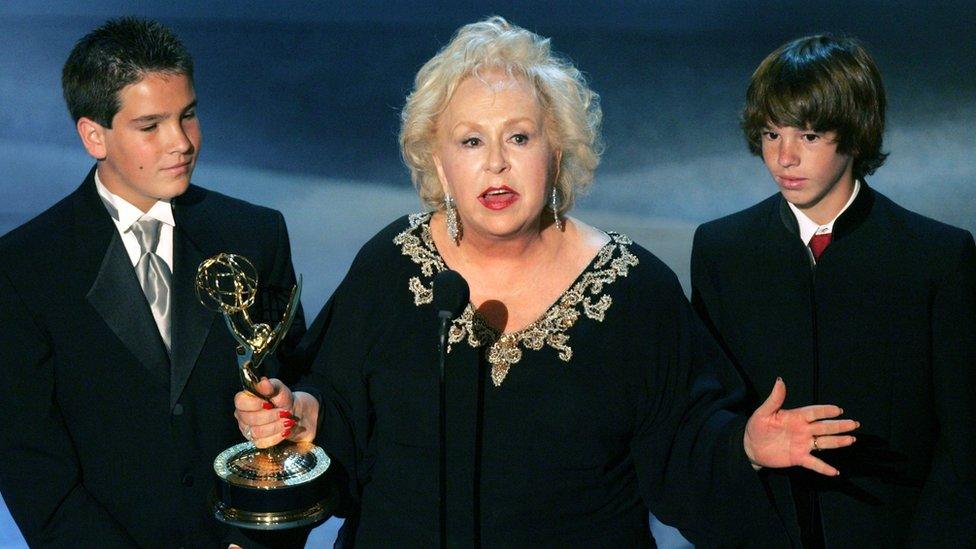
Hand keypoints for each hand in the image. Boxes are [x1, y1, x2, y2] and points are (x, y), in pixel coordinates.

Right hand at [233, 377, 317, 448]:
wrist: (292, 414)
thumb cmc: (282, 399)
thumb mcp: (279, 389)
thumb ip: (271, 385)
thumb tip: (263, 382)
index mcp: (244, 400)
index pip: (240, 402)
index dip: (255, 404)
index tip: (270, 404)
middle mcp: (242, 415)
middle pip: (251, 419)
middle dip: (272, 416)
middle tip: (285, 412)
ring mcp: (247, 430)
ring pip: (257, 432)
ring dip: (276, 426)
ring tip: (288, 421)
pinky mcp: (256, 441)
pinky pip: (263, 442)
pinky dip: (277, 436)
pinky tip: (285, 430)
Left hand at [743, 377, 858, 475]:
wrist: (750, 447)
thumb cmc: (757, 427)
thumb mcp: (763, 412)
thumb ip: (774, 399)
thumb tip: (780, 381)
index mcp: (795, 417)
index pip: (813, 412)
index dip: (825, 411)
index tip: (839, 410)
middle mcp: (803, 430)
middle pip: (824, 427)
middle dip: (839, 425)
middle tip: (854, 424)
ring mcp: (802, 444)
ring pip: (824, 442)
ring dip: (838, 442)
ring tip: (851, 439)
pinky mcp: (799, 458)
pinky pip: (814, 463)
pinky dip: (824, 467)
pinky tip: (835, 471)